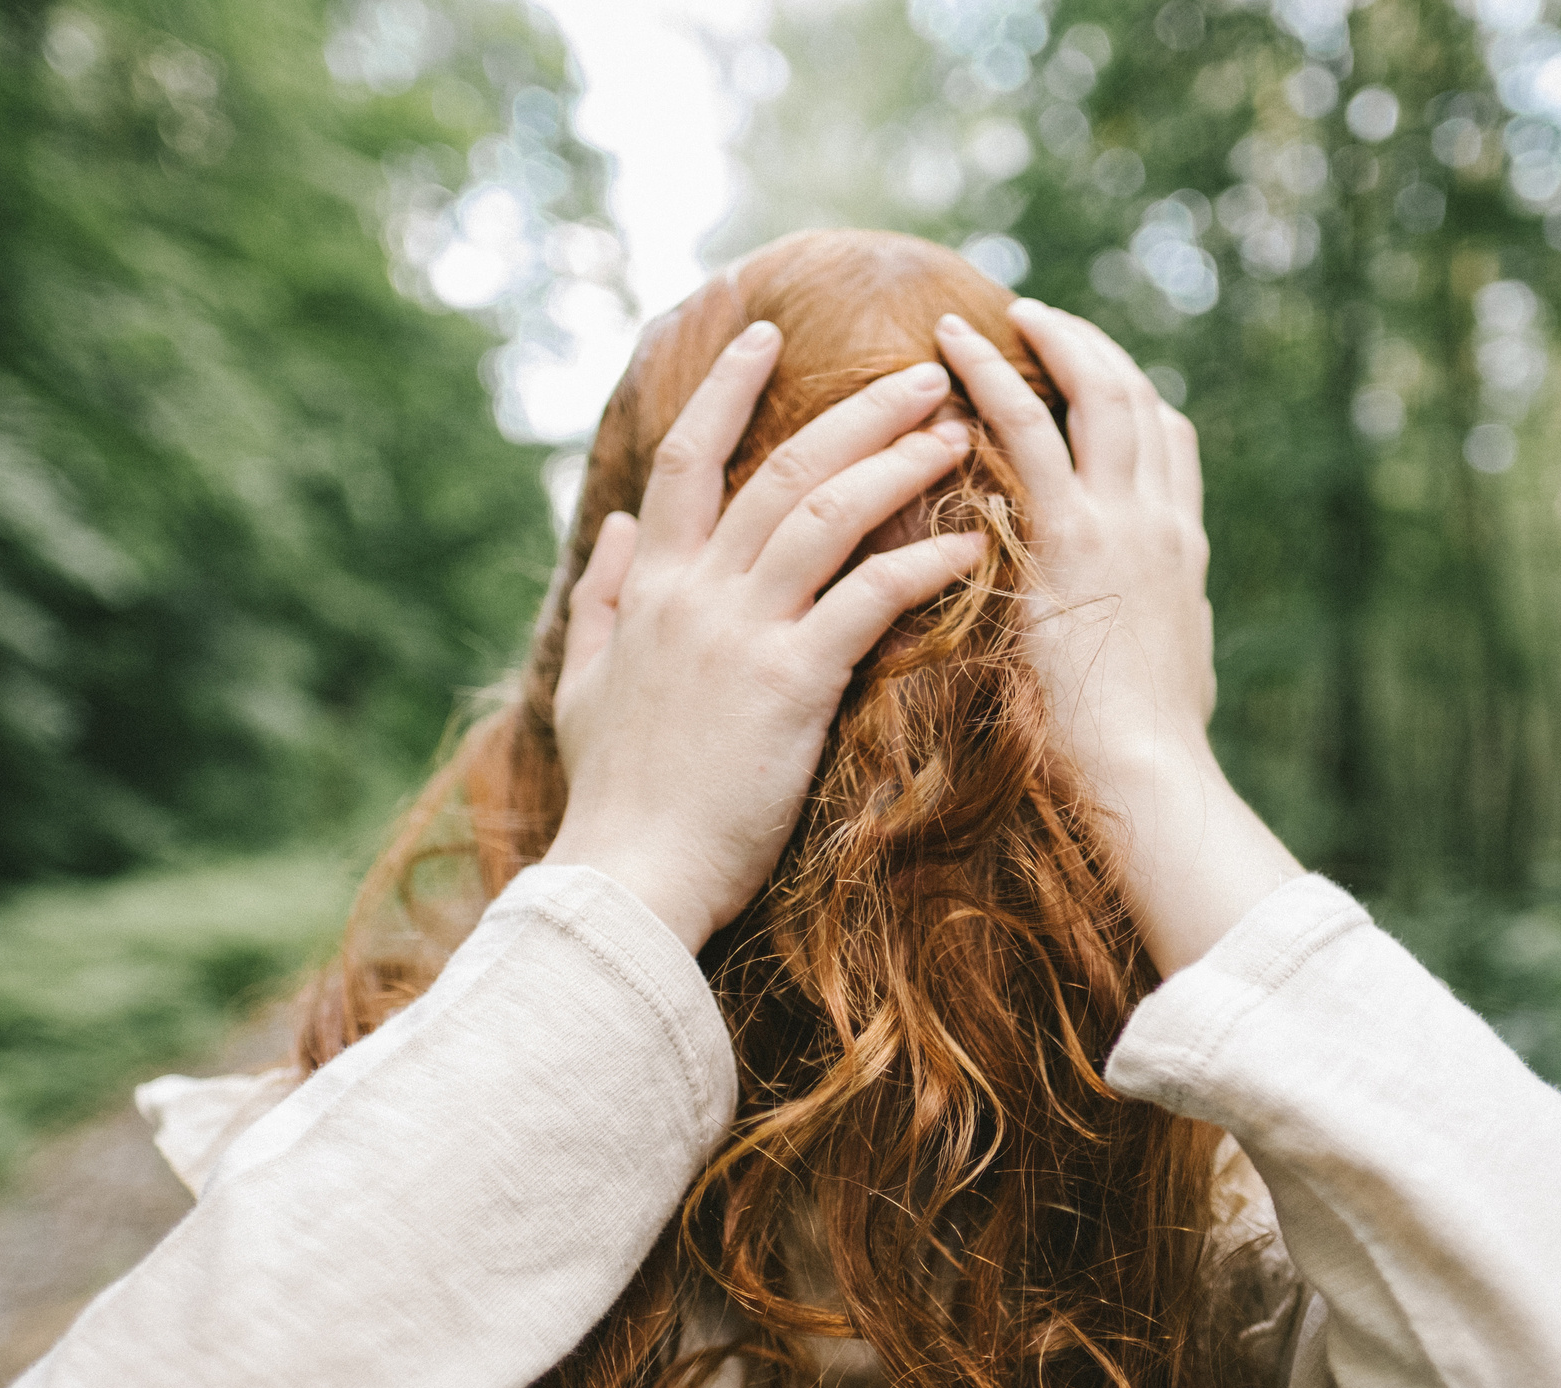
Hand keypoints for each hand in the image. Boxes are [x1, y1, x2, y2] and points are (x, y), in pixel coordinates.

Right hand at [542, 321, 983, 951]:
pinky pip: (867, 601)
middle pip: (781, 470)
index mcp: (652, 588)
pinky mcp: (789, 685)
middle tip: (927, 374)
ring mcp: (741, 634)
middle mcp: (695, 594)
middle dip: (857, 412)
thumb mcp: (588, 685)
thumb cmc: (616, 795)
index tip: (766, 335)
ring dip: (898, 465)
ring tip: (960, 432)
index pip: (685, 460)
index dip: (725, 390)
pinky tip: (972, 545)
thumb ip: (605, 595)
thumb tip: (617, 526)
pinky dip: (922, 564)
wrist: (630, 878)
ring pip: (827, 515)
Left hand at [936, 302, 1302, 974]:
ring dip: (1045, 341)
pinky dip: (995, 376)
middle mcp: (1161, 520)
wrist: (1150, 776)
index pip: (1172, 442)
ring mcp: (1124, 521)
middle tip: (1036, 319)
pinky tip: (955, 350)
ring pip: (1095, 392)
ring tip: (990, 317)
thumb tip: (1143, 641)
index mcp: (1183, 551)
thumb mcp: (1169, 679)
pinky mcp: (1073, 536)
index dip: (1132, 396)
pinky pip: (1031, 429)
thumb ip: (1151, 637)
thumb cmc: (1148, 754)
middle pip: (1136, 398)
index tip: (1090, 374)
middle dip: (1088, 348)